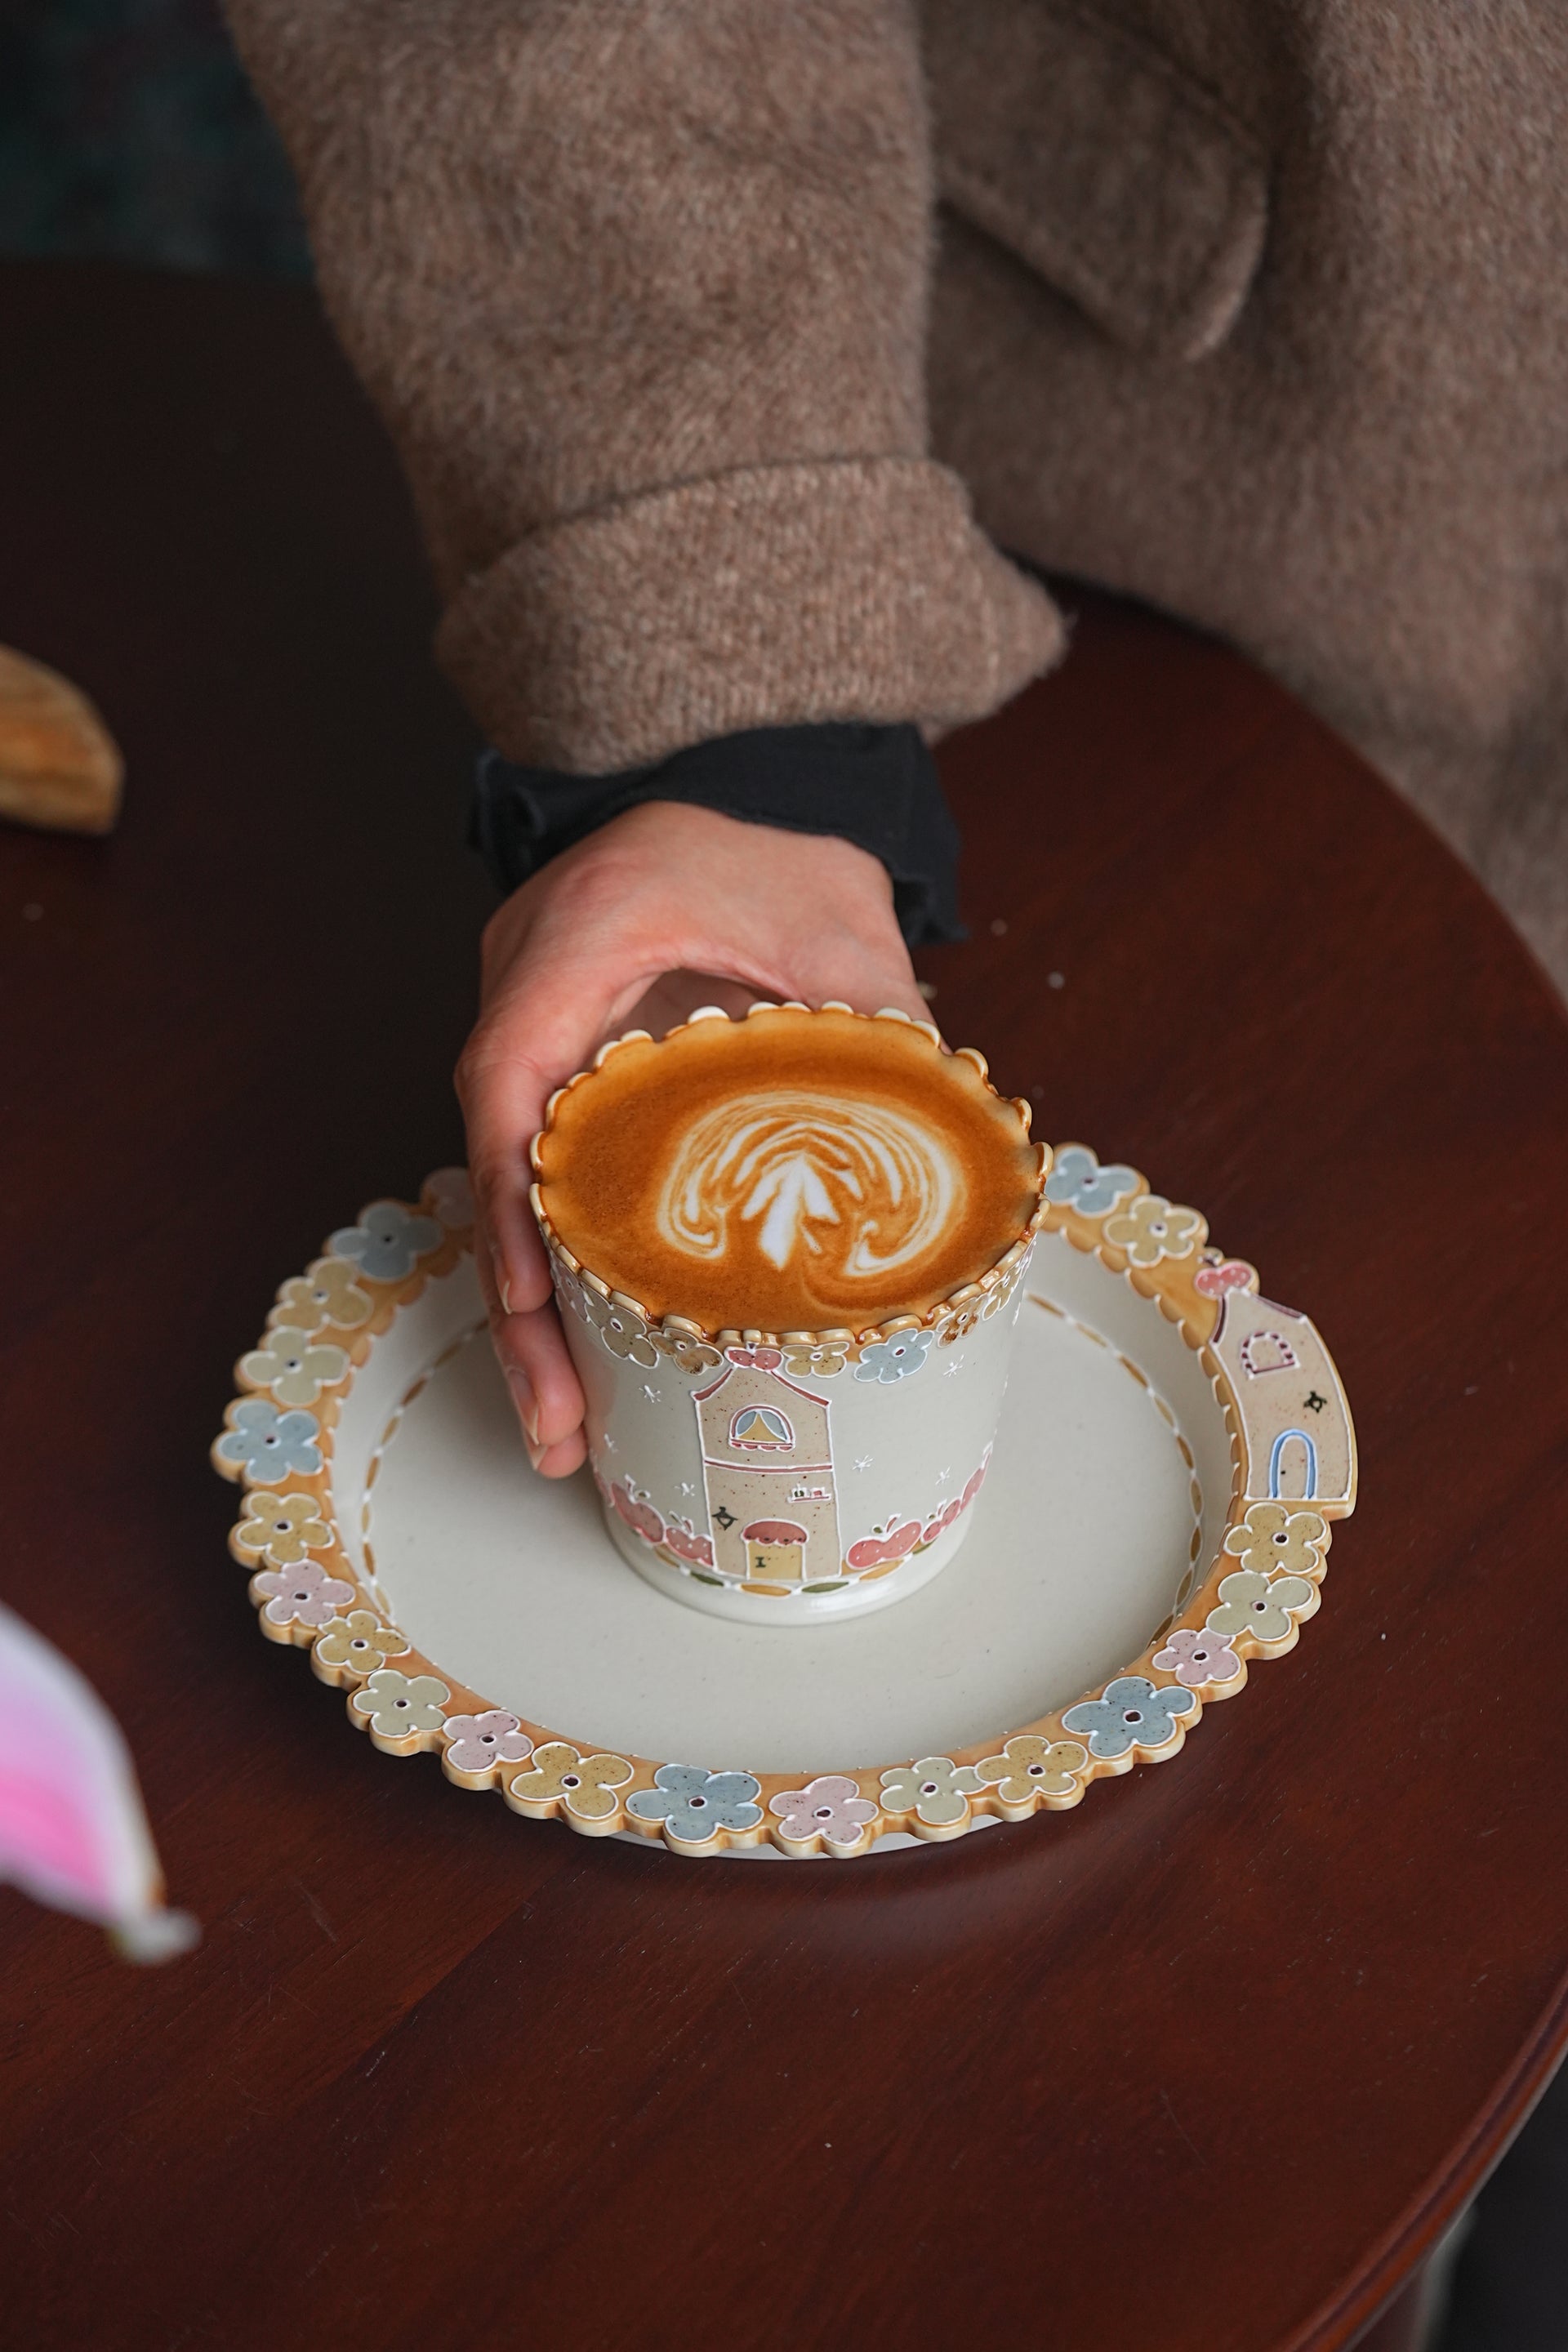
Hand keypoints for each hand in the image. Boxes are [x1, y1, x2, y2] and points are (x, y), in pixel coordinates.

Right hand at [455, 800, 928, 1473]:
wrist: (740, 778)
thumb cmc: (780, 842)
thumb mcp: (844, 926)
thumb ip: (885, 1028)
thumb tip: (948, 1164)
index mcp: (580, 939)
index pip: (513, 1080)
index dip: (520, 1205)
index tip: (539, 1302)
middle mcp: (529, 987)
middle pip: (496, 1164)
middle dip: (520, 1307)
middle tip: (556, 1422)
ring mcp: (533, 1025)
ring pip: (508, 1183)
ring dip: (530, 1304)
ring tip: (564, 1420)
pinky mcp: (560, 1061)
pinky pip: (541, 1170)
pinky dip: (555, 1259)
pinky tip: (580, 1344)